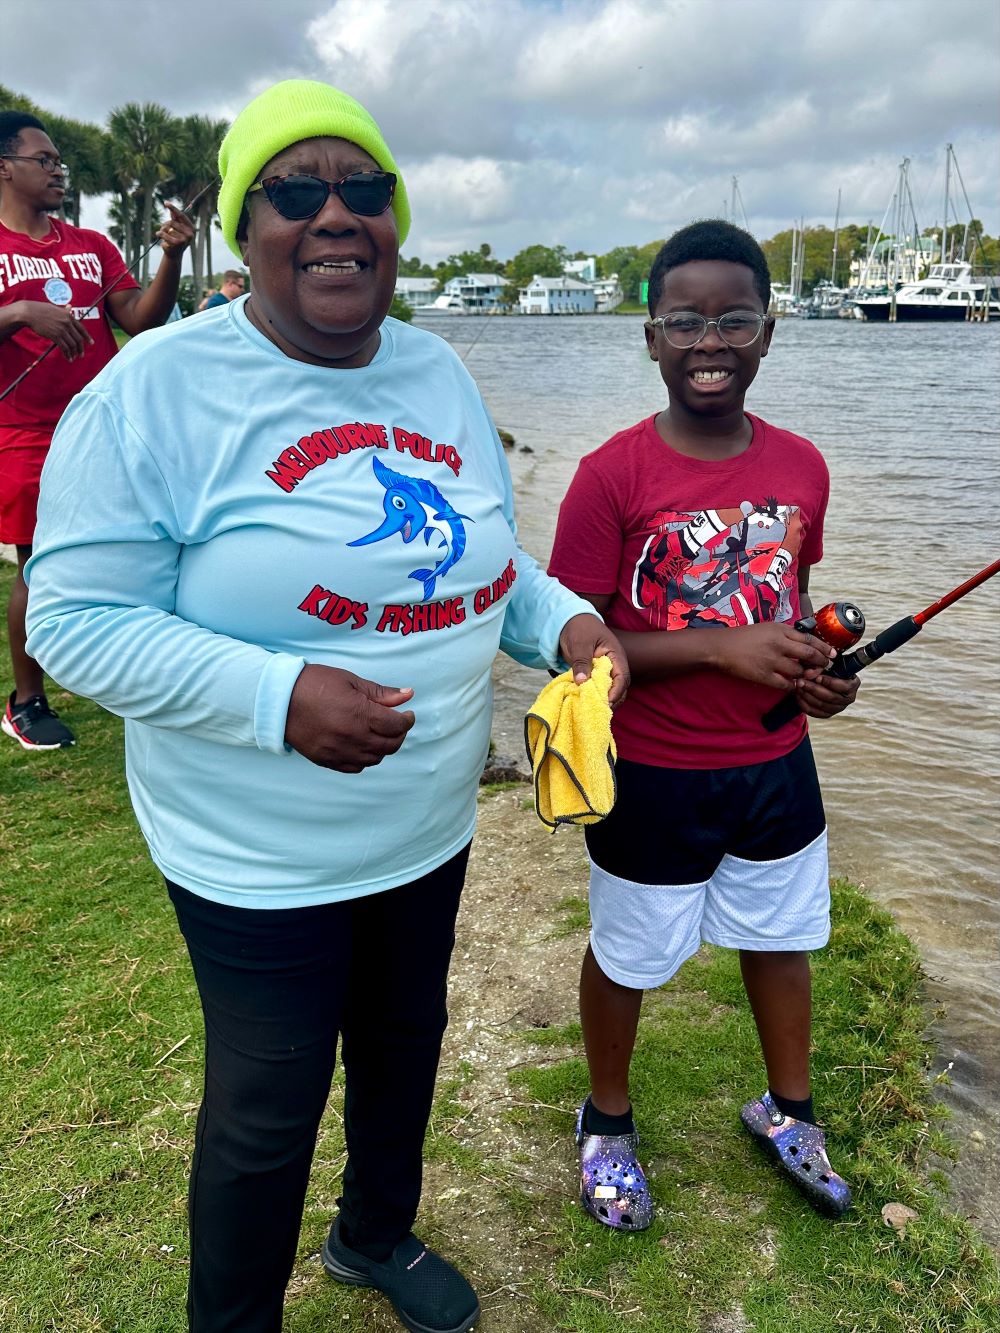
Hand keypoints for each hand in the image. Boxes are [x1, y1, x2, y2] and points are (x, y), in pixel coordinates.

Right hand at [18, 300, 93, 360]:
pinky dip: (67, 354)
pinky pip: (64, 347)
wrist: (30, 312)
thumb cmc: (41, 309)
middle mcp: (67, 323)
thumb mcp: (56, 308)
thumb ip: (64, 310)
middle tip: (81, 354)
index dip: (87, 337)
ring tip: (74, 357)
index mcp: (69, 316)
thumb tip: (70, 307)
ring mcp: (61, 329)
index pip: (82, 328)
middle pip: (78, 339)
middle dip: (81, 348)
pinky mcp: (55, 335)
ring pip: (72, 344)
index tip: (91, 343)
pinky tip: (68, 358)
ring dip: (74, 353)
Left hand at [157, 203, 194, 258]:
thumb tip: (171, 210)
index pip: (181, 215)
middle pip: (172, 222)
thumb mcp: (177, 228)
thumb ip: (175, 219)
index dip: (173, 208)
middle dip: (165, 224)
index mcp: (191, 228)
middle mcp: (190, 233)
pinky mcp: (177, 243)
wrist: (174, 254)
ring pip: (168, 227)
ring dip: (162, 229)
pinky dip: (160, 234)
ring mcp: (184, 239)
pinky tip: (159, 236)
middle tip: (164, 229)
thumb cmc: (176, 239)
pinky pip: (164, 234)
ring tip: (163, 234)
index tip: (165, 203)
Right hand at [284, 664, 414, 771]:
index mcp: (359, 714)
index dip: (407, 720)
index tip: (407, 714)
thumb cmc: (315, 684)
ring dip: (383, 748)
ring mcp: (338, 752)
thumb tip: (408, 695)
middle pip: (390, 745)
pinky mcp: (326, 760)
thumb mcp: (350, 681)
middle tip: (397, 724)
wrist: (279, 699)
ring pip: (375, 759)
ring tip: (379, 733)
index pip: (396, 725)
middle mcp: (352, 737)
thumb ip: (381, 692)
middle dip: (399, 734)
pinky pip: (355, 767)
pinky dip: (365, 759)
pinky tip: (363, 745)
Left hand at [558, 612, 629, 706]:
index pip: (622, 677)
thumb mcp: (579, 644)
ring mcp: (606, 669)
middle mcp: (614, 664)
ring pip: (611, 689)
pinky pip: (599, 687)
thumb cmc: (578, 628)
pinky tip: (586, 702)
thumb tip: (581, 682)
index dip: (616, 692)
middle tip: (598, 710)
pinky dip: (595, 695)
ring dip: (603, 699)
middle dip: (612, 700)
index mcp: (615, 654)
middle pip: (620, 687)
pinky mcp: (596, 673)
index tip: (606, 703)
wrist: (569, 620)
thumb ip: (581, 662)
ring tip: (592, 708)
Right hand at [711, 623, 835, 689]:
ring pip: (799, 671)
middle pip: (809, 655)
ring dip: (806, 676)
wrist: (721, 648)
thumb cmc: (743, 637)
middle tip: (825, 667)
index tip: (832, 654)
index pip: (809, 640)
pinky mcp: (764, 675)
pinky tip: (792, 685)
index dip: (824, 648)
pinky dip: (792, 686)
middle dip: (821, 663)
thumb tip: (804, 641)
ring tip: (807, 677)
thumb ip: (785, 634)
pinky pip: (785, 684)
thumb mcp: (767, 628)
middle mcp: (778, 644)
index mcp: (780, 631)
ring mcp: (771, 661)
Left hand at [796, 671, 859, 718]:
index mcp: (853, 684)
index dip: (830, 682)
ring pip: (822, 706)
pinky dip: (805, 704)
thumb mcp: (825, 663)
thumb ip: (819, 666)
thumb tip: (809, 673)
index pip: (844, 686)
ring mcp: (838, 708)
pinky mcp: (827, 714)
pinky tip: (798, 695)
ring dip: (807, 696)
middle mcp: (848, 698)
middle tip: (801, 681)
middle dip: (814, 689)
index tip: (817, 678)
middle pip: (831, 697)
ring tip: (798, 686)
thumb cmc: (826, 667)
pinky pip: (815, 712)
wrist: (823, 677)